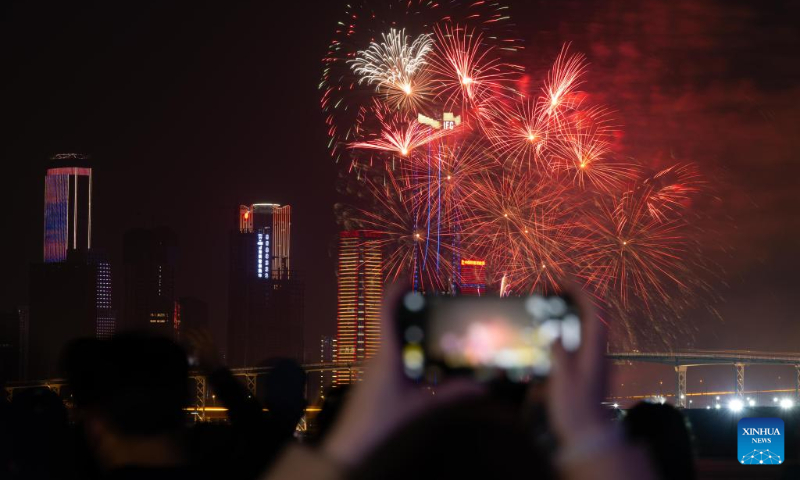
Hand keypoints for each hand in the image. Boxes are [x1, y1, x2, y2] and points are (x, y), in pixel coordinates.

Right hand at [184, 328, 223, 372]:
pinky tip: (205, 331)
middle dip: (192, 331)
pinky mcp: (214, 344)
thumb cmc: (204, 367)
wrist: (215, 369)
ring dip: (200, 329)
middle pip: (198, 335)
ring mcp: (211, 343)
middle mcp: (205, 343)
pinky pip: (211, 335)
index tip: (183, 333)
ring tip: (197, 327)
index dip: (187, 335)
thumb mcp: (195, 360)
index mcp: (199, 348)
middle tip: (187, 329)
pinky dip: (207, 332)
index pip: (192, 338)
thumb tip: (188, 347)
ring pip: (206, 333)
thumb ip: (192, 353)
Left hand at [321, 285, 484, 467]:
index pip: (386, 311)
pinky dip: (410, 348)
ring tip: (438, 327)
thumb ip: (452, 394)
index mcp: (387, 353)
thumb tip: (483, 387)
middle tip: (437, 302)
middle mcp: (380, 353)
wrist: (352, 442)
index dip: (397, 290)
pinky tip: (426, 358)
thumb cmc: (381, 420)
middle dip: (413, 309)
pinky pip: (394, 354)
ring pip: (395, 338)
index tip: (412, 277)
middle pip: (394, 321)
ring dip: (413, 330)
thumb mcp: (420, 405)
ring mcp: (377, 365)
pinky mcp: (377, 376)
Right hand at [547, 288, 609, 446]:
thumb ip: (559, 352)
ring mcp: (596, 359)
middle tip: (556, 288)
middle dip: (577, 296)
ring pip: (588, 326)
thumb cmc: (576, 409)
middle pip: (594, 314)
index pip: (594, 310)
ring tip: (553, 304)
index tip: (563, 279)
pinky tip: (555, 331)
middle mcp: (599, 351)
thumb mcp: (562, 379)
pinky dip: (570, 327)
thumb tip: (555, 331)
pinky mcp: (590, 368)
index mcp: (595, 349)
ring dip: (573, 311)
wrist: (589, 435)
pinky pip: (582, 338)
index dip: (580, 290)